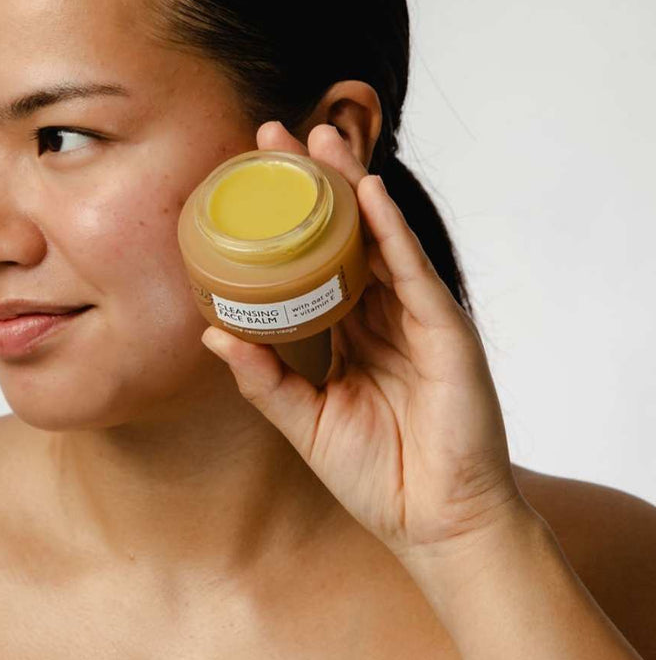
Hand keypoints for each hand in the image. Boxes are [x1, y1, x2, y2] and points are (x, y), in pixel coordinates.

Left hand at [200, 121, 530, 564]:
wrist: (432, 523)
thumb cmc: (376, 475)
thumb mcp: (305, 421)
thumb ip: (264, 379)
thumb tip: (214, 333)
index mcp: (350, 336)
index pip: (314, 264)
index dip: (284, 223)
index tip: (245, 182)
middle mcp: (383, 316)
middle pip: (345, 236)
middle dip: (313, 185)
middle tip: (273, 136)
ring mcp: (417, 319)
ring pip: (380, 238)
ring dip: (350, 186)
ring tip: (318, 137)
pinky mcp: (445, 332)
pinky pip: (414, 271)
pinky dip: (392, 230)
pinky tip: (366, 193)